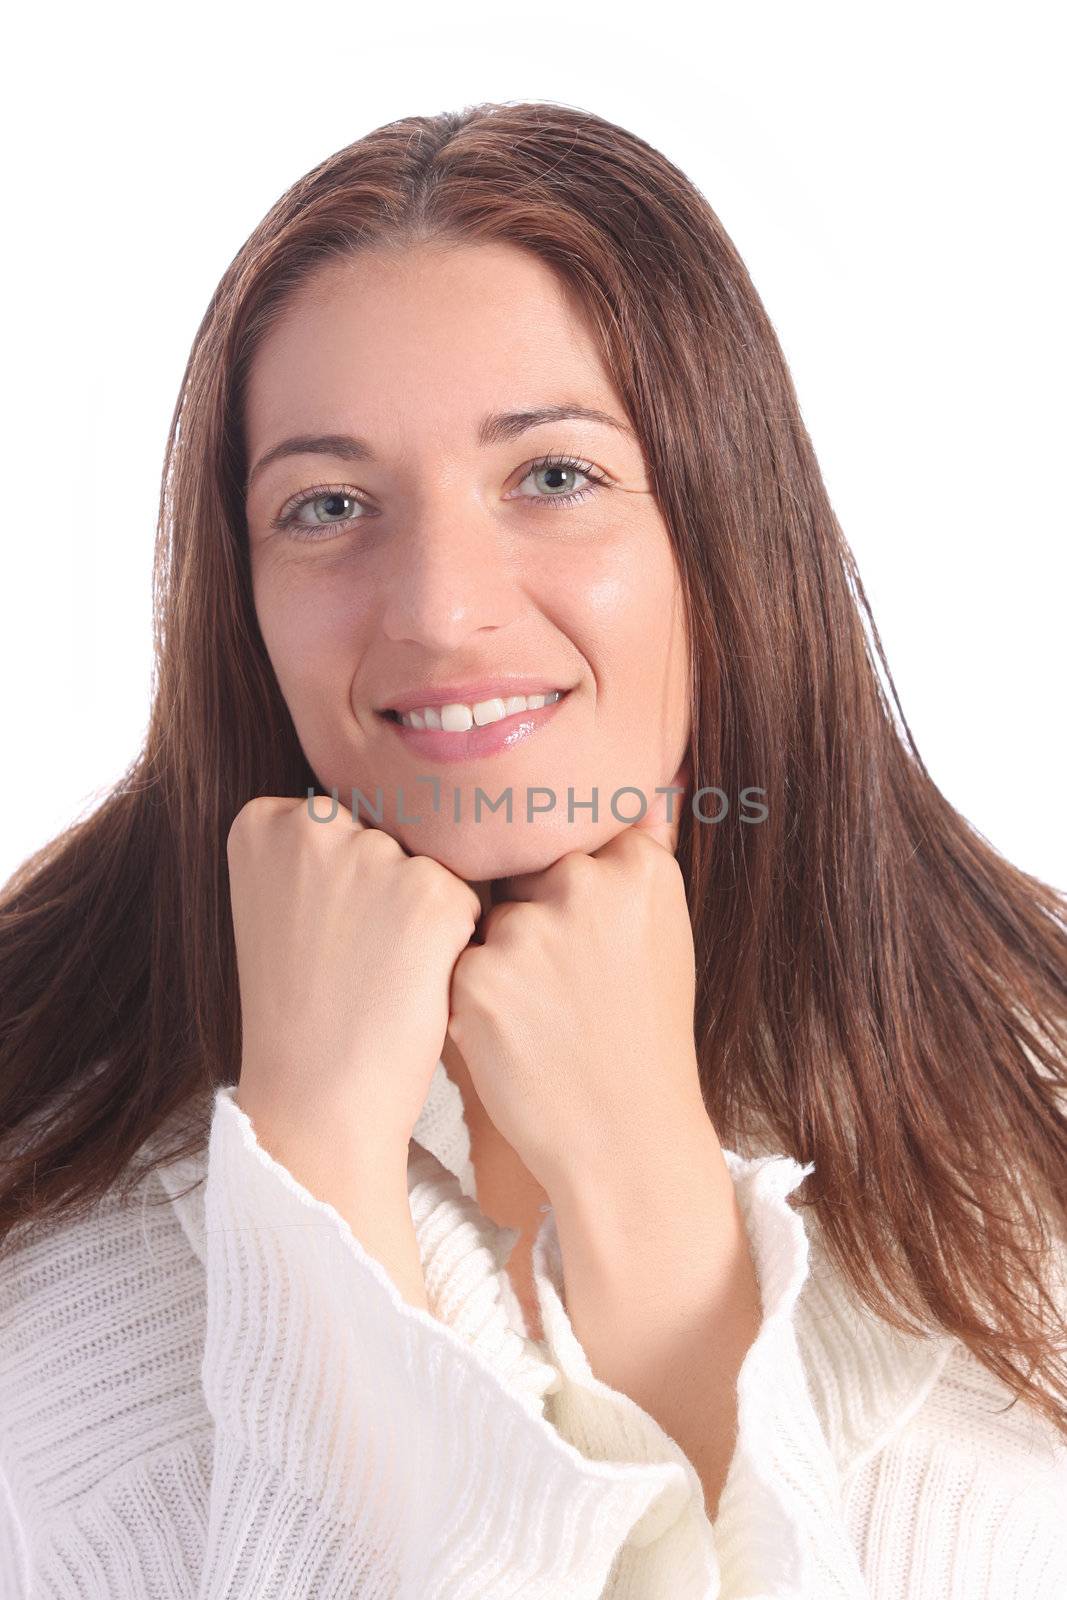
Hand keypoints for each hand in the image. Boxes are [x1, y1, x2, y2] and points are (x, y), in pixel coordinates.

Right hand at [228, 796, 481, 1158]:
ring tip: (376, 977)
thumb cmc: (302, 1011)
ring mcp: (374, 856)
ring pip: (430, 867)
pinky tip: (409, 986)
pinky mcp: (432, 894)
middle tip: (348, 962)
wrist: (315, 1100)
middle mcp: (314, 823)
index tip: (313, 936)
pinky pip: (468, 902)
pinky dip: (453, 946)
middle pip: (389, 836)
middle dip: (385, 894)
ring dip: (422, 918)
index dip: (344, 887)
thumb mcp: (282, 908)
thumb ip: (320, 850)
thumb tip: (404, 807)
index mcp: (263, 820)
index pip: (343, 819)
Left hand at [445, 757, 703, 1198]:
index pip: (570, 832)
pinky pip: (455, 964)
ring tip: (546, 1020)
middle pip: (523, 874)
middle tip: (569, 988)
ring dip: (499, 961)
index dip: (567, 883)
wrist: (627, 1138)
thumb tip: (654, 778)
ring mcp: (529, 930)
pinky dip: (474, 999)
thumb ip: (635, 859)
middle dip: (530, 919)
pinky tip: (516, 1037)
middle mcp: (584, 884)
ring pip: (486, 920)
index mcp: (638, 867)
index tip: (579, 927)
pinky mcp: (478, 977)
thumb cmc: (643, 1035)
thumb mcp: (663, 933)